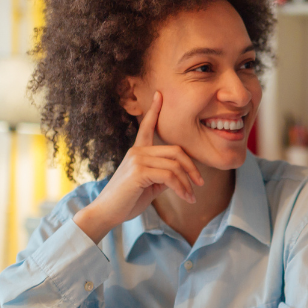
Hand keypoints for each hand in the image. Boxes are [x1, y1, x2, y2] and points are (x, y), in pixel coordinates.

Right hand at [73, 91, 204, 242]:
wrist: (107, 213)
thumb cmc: (128, 200)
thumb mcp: (149, 184)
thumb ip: (164, 175)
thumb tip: (182, 175)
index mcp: (138, 151)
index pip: (147, 126)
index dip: (154, 110)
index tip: (160, 95)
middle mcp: (137, 151)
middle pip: (176, 151)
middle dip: (192, 168)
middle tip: (200, 183)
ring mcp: (137, 159)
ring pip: (175, 166)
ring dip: (187, 184)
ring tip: (191, 197)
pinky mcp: (139, 172)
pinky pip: (170, 177)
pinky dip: (182, 188)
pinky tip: (186, 197)